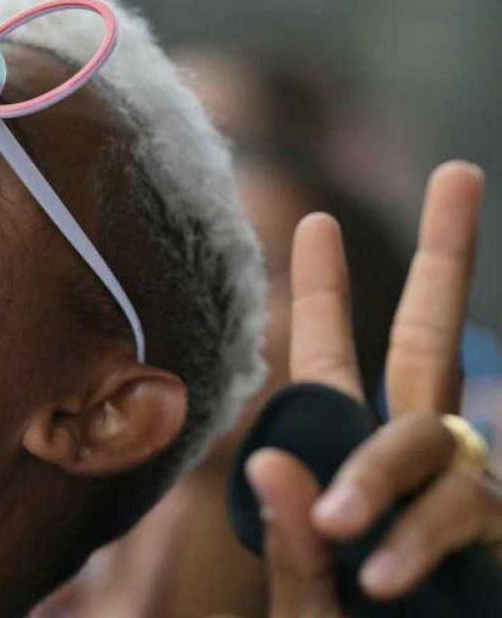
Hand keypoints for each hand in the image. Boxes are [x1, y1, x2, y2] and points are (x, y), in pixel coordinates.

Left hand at [245, 161, 498, 614]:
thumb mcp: (302, 601)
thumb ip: (289, 544)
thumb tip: (265, 461)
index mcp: (345, 455)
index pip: (330, 362)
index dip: (322, 292)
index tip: (311, 218)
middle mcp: (408, 457)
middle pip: (427, 343)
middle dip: (444, 260)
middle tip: (460, 170)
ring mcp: (459, 491)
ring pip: (423, 442)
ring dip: (380, 479)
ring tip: (341, 534)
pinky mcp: (494, 535)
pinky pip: (460, 511)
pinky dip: (421, 539)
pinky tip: (385, 577)